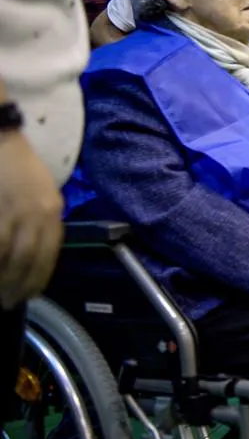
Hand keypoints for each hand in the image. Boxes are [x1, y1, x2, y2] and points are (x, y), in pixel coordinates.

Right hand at [0, 131, 63, 309]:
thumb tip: (29, 253)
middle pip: (30, 260)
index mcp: (53, 210)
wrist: (0, 135)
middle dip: (17, 285)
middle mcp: (40, 213)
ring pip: (10, 256)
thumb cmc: (15, 164)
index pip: (49, 254)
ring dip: (2, 278)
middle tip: (5, 302)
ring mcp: (17, 210)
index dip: (37, 278)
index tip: (27, 295)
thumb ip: (38, 221)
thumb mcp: (39, 193)